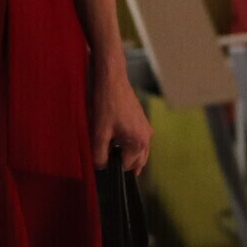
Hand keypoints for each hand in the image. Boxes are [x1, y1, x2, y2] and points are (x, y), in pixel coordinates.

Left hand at [90, 60, 152, 174]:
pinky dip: (130, 144)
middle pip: (138, 161)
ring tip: (110, 149)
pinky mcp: (142, 121)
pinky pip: (139, 140)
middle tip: (107, 157)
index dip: (114, 166)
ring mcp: (146, 128)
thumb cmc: (107, 103)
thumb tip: (101, 167)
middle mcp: (147, 137)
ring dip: (127, 154)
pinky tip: (116, 139)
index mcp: (139, 142)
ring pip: (139, 151)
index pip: (127, 166)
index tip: (103, 161)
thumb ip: (100, 154)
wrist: (112, 80)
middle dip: (123, 163)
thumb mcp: (99, 132)